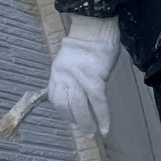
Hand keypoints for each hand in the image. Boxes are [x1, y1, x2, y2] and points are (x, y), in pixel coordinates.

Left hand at [48, 15, 119, 136]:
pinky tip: (105, 128)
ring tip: (93, 132)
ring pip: (80, 106)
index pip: (55, 97)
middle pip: (66, 104)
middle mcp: (63, 75)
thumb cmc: (88, 44)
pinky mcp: (94, 78)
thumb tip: (77, 97)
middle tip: (85, 131)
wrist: (97, 28)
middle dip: (76, 120)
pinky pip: (97, 103)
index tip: (73, 118)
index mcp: (57, 71)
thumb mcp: (71, 61)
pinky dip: (103, 118)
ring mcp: (78, 77)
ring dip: (87, 123)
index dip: (64, 111)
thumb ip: (70, 78)